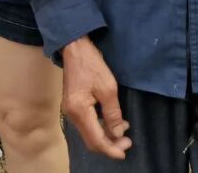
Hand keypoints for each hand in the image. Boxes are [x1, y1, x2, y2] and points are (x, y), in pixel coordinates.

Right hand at [62, 36, 132, 158]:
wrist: (74, 47)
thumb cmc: (92, 65)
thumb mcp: (108, 88)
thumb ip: (113, 113)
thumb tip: (117, 134)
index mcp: (79, 111)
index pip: (96, 139)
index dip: (111, 149)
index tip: (125, 150)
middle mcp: (71, 115)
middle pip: (91, 140)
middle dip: (110, 144)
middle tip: (127, 141)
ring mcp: (70, 110)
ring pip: (89, 133)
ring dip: (106, 136)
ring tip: (124, 130)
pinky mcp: (72, 105)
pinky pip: (87, 124)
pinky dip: (100, 127)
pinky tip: (112, 122)